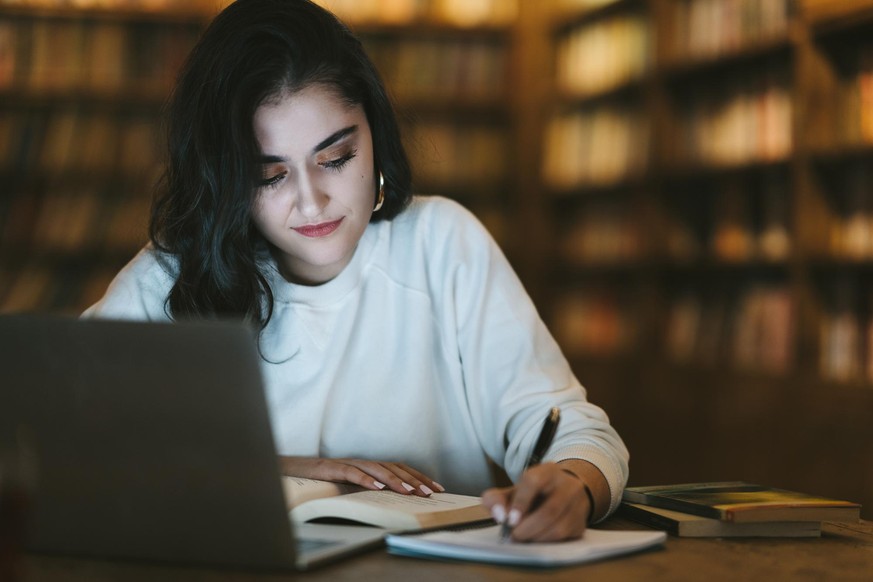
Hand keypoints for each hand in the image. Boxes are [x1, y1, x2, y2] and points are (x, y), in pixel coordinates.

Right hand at [279, 456, 444, 496]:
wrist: (292, 471)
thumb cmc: (323, 482)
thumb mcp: (351, 487)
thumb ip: (370, 489)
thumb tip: (394, 501)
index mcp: (369, 466)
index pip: (400, 468)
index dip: (418, 476)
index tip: (437, 488)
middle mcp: (362, 462)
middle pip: (393, 467)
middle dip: (413, 480)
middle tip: (429, 492)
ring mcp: (348, 463)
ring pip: (376, 469)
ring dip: (395, 480)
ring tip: (410, 492)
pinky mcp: (332, 468)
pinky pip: (352, 473)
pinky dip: (366, 480)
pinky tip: (378, 488)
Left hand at [481, 461, 599, 541]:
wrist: (563, 493)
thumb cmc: (533, 494)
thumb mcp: (513, 491)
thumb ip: (496, 499)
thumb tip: (499, 515)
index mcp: (547, 471)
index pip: (534, 481)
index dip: (521, 502)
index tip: (510, 520)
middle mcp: (567, 485)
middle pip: (549, 510)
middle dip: (528, 527)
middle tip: (514, 535)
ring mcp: (578, 504)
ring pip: (558, 527)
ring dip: (536, 537)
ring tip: (523, 537)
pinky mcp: (581, 522)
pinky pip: (564, 537)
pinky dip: (546, 541)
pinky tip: (537, 538)